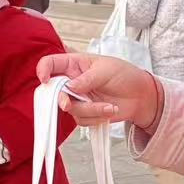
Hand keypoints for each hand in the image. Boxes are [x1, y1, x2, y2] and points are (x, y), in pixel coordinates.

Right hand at [36, 53, 162, 129]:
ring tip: (109, 106)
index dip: (43, 71)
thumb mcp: (106, 70)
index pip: (50, 64)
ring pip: (70, 109)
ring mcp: (78, 98)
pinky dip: (96, 117)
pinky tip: (110, 110)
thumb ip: (87, 79)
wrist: (141, 96)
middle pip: (54, 92)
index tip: (45, 80)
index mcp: (74, 64)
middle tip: (68, 104)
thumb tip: (70, 87)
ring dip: (90, 110)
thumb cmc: (124, 75)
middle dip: (62, 99)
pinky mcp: (85, 113)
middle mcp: (72, 82)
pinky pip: (81, 120)